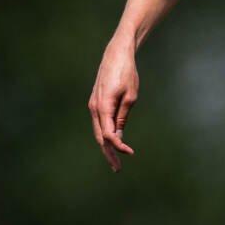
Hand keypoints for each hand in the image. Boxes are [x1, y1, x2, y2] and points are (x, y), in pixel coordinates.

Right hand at [89, 39, 138, 171]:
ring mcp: (93, 105)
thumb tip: (118, 136)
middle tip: (118, 169)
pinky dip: (105, 136)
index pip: (108, 134)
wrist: (116, 54)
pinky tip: (112, 143)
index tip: (130, 153)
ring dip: (106, 147)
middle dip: (109, 154)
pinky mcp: (96, 103)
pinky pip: (100, 124)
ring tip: (115, 161)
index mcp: (103, 107)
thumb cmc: (126, 73)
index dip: (118, 146)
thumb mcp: (130, 96)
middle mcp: (94, 108)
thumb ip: (123, 116)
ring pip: (98, 132)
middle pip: (100, 137)